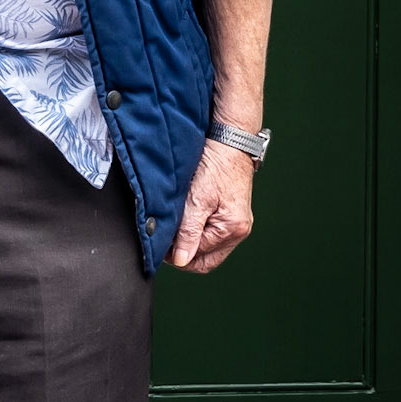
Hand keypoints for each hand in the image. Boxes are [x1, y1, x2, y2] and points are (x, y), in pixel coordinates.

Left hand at [168, 139, 255, 272]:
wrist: (229, 140)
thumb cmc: (216, 165)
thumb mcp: (196, 200)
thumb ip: (188, 233)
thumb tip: (181, 260)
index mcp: (232, 229)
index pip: (199, 261)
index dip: (177, 255)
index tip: (161, 244)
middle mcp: (239, 230)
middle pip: (205, 258)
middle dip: (184, 251)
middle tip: (167, 236)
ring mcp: (236, 222)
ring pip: (207, 246)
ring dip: (189, 238)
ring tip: (177, 221)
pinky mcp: (231, 213)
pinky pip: (211, 232)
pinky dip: (196, 228)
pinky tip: (186, 216)